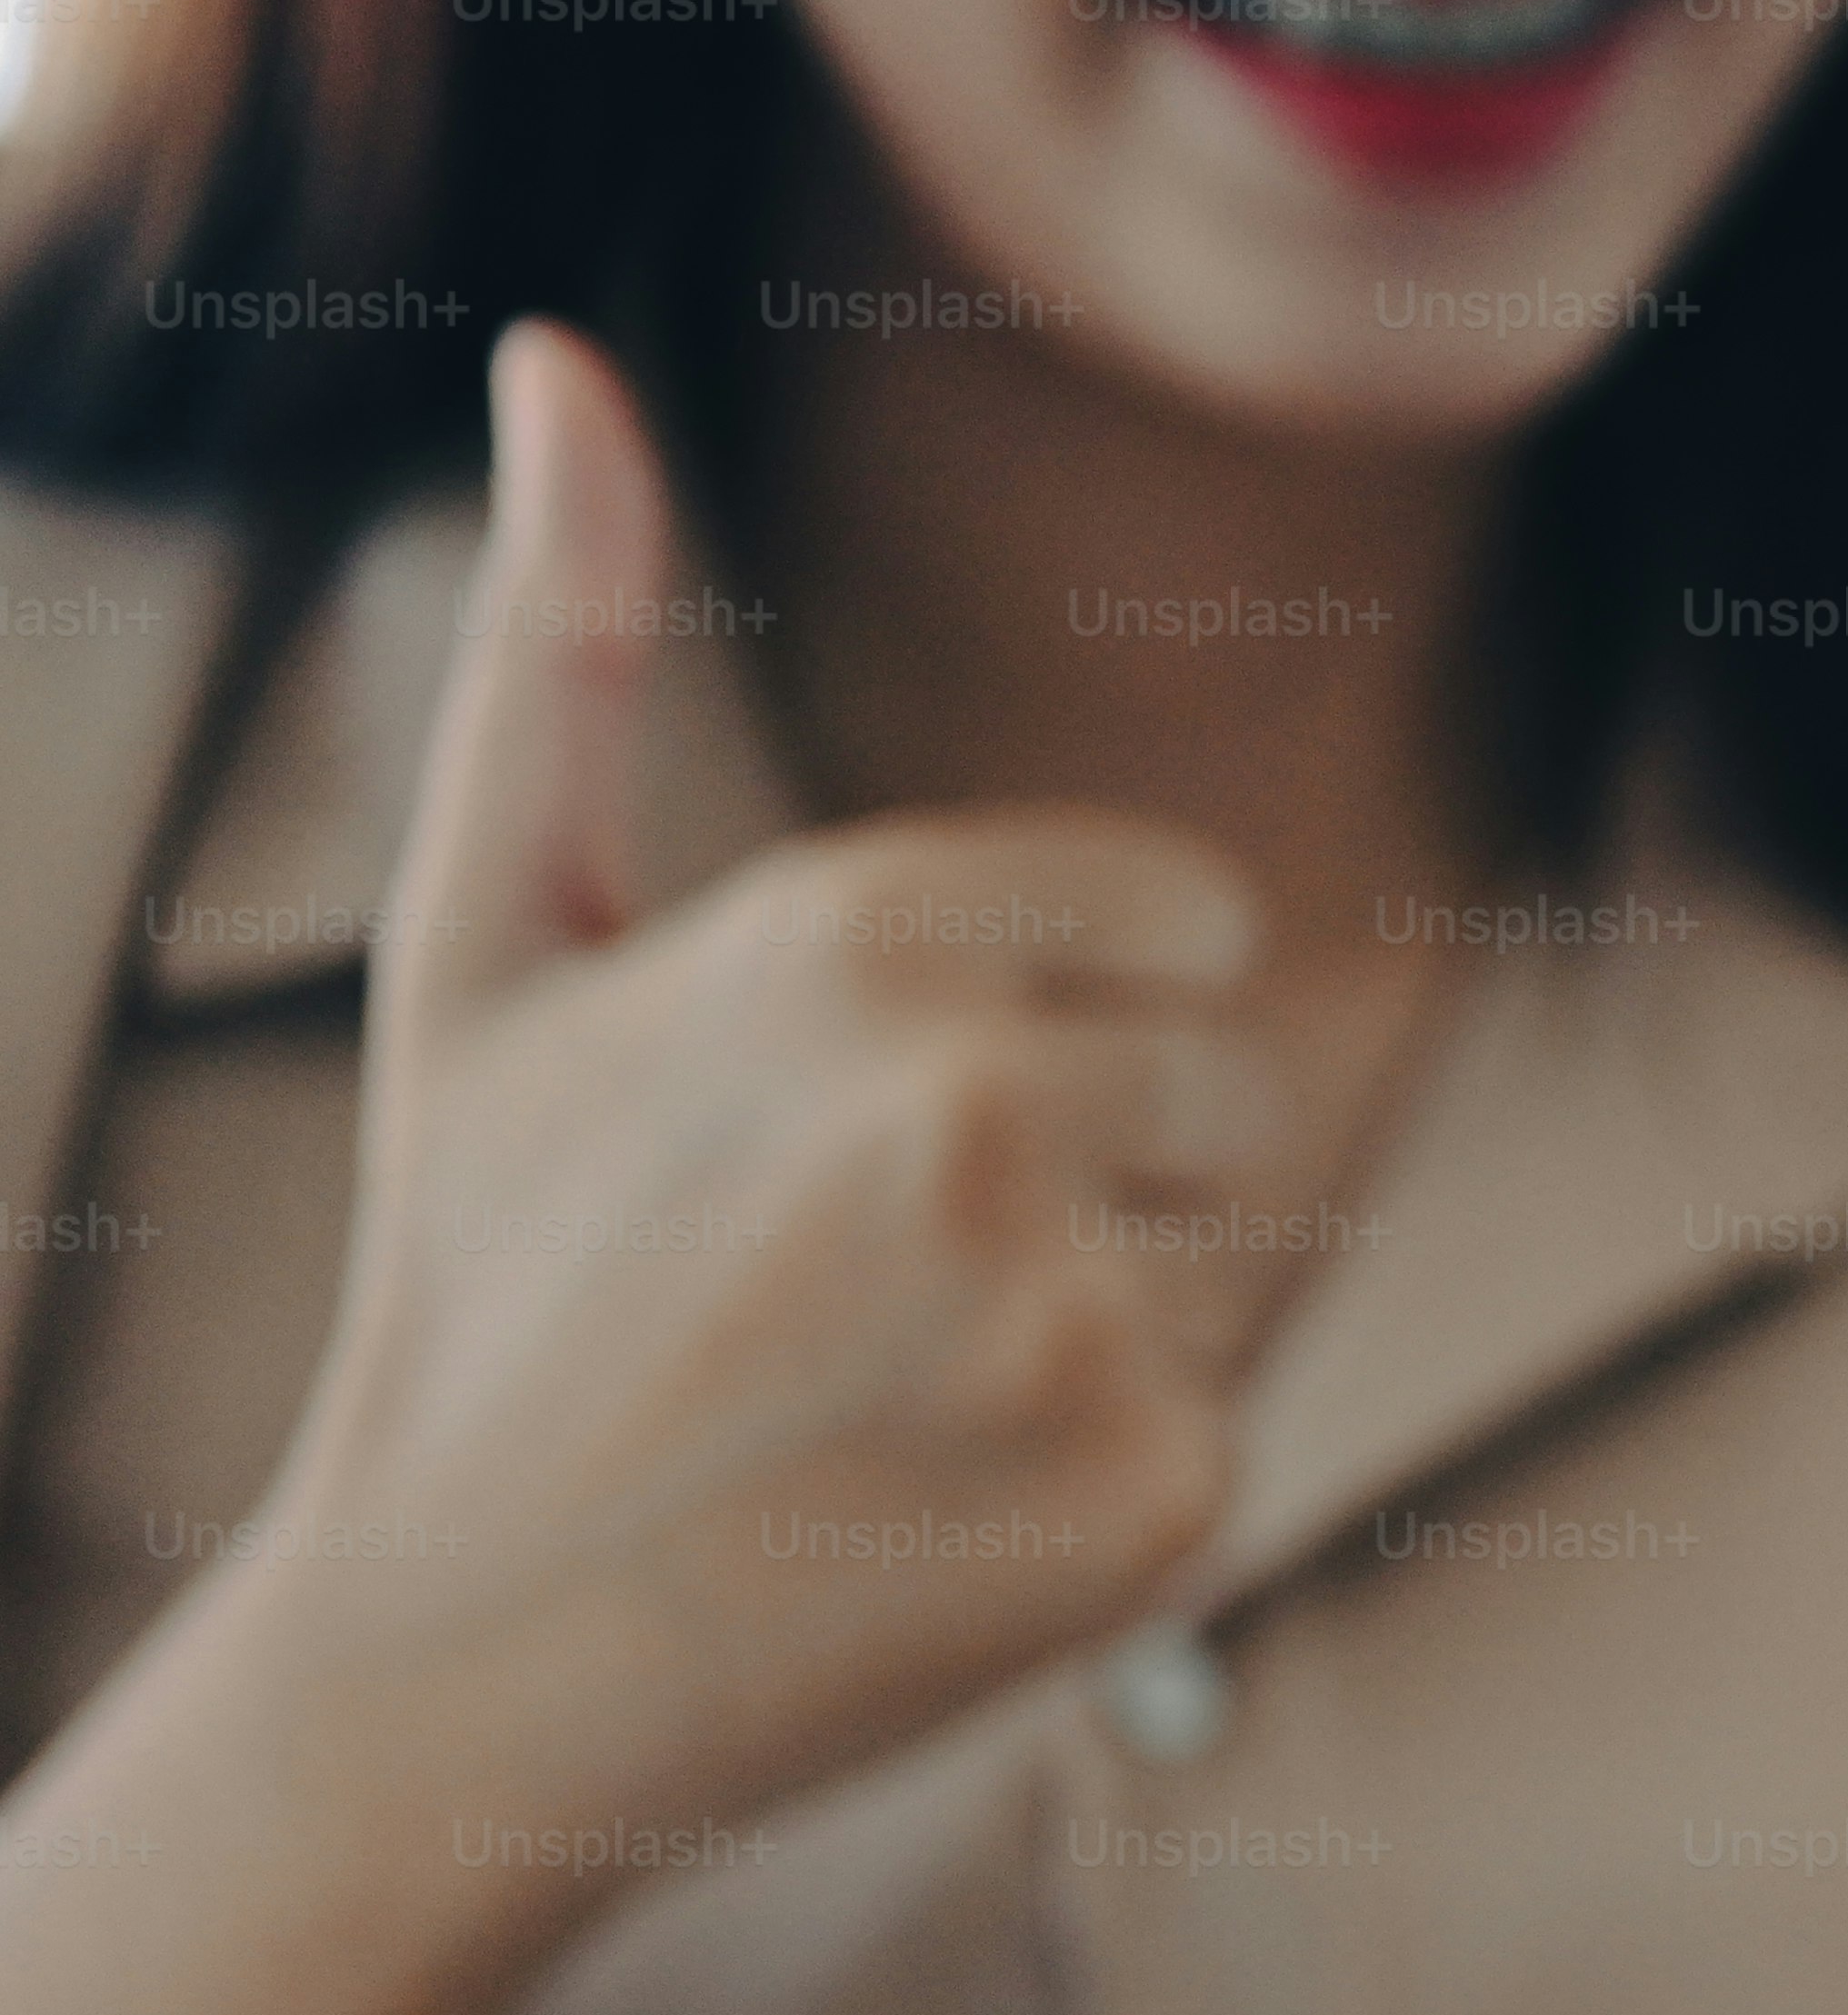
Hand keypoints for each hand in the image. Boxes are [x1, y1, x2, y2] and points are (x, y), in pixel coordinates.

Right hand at [214, 324, 1332, 1841]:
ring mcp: (1074, 1304)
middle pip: (1228, 1090)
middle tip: (861, 1296)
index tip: (920, 1124)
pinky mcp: (1159, 1489)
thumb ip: (565, 640)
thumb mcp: (492, 940)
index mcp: (860, 938)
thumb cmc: (478, 1276)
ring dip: (1089, 1327)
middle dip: (1092, 1177)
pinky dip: (1101, 1485)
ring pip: (1218, 1263)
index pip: (1188, 923)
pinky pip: (1220, 1426)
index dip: (1086, 1018)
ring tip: (871, 1405)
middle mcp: (978, 1102)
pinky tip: (916, 1524)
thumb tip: (558, 357)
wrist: (453, 1657)